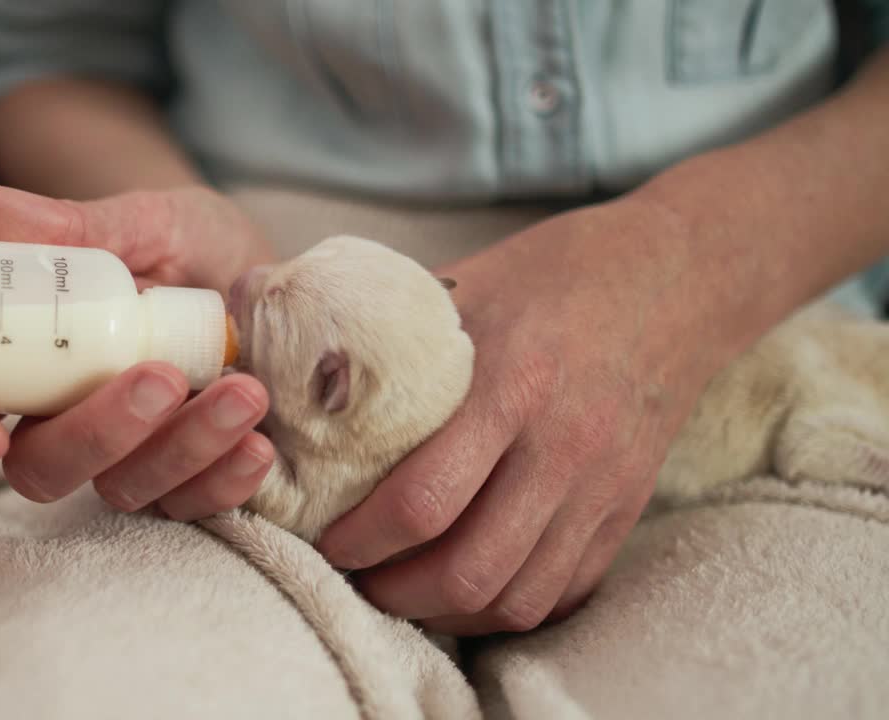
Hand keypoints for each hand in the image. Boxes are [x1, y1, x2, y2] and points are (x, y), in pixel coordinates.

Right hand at [0, 183, 277, 519]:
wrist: (265, 274)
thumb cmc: (184, 246)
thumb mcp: (142, 222)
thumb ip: (71, 226)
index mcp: (28, 362)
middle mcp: (66, 420)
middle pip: (42, 468)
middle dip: (98, 435)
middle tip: (161, 379)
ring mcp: (128, 456)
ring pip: (124, 488)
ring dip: (182, 449)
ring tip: (244, 391)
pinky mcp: (190, 478)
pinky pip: (195, 505)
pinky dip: (225, 481)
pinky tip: (258, 446)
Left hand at [316, 198, 720, 634]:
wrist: (678, 277)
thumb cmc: (558, 273)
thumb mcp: (469, 282)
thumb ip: (390, 328)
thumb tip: (293, 348)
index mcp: (511, 386)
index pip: (425, 500)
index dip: (362, 539)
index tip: (328, 538)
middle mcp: (561, 448)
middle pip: (468, 571)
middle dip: (395, 593)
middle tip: (356, 576)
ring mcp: (601, 487)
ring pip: (517, 597)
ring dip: (447, 611)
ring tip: (404, 589)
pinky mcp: (625, 509)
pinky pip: (563, 591)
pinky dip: (507, 605)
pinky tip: (468, 586)